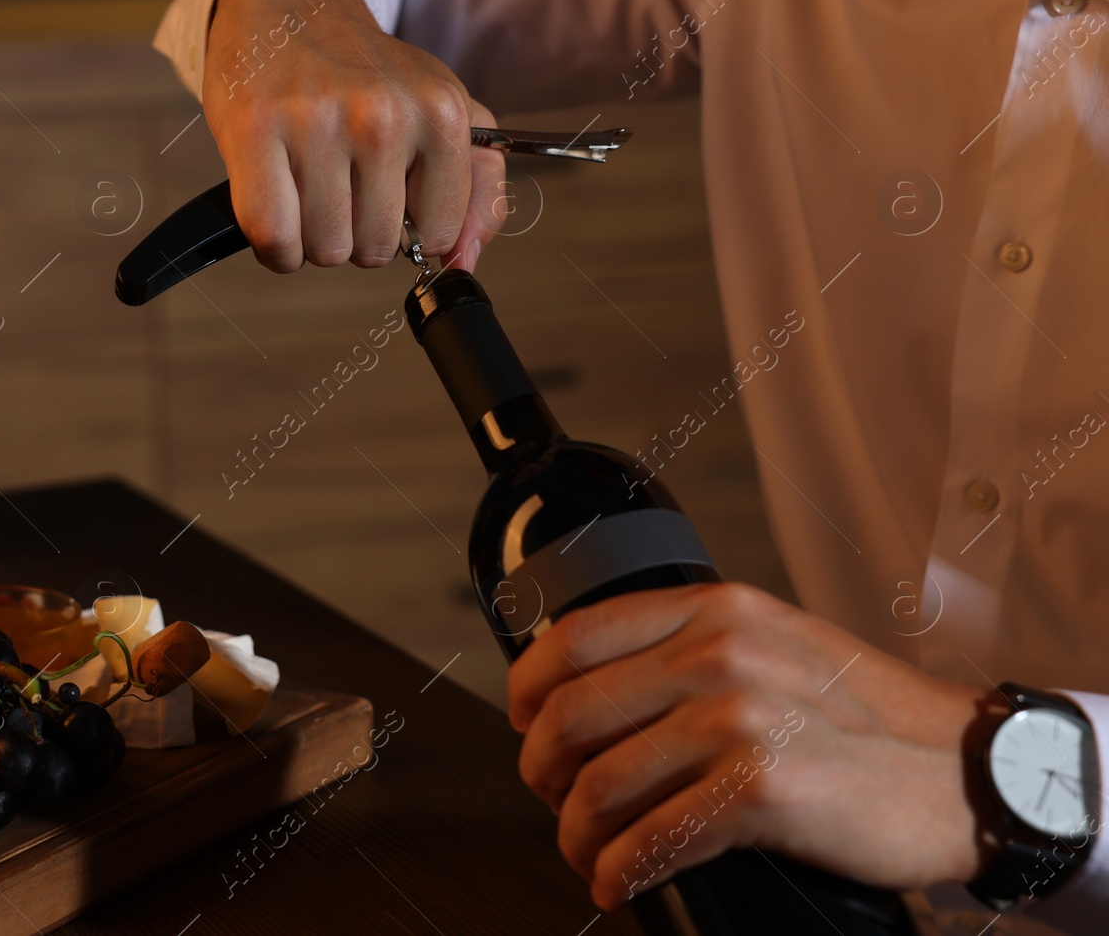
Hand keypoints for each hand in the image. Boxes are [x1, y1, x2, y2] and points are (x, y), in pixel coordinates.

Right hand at [204, 0, 505, 273]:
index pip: (437, 235)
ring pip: (323, 250)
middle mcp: (383, 115)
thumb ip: (478, 190)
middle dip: (356, 235)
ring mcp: (317, 121)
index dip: (408, 229)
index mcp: (441, 112)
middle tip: (342, 188)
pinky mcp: (256, 129)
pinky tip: (279, 211)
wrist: (290, 8)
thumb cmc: (366, 75)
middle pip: (375, 250)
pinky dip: (275, 247)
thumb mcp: (444, 113)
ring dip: (312, 238)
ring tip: (309, 189)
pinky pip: (273, 237)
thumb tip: (462, 262)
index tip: (389, 196)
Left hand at [506, 582, 990, 909]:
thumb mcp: (774, 643)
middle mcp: (718, 653)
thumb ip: (693, 647)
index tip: (524, 724)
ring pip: (600, 786)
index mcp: (713, 609)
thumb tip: (599, 688)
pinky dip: (619, 871)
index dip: (527, 688)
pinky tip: (619, 881)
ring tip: (589, 853)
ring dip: (577, 834)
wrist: (965, 770)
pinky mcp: (761, 792)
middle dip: (543, 772)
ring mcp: (739, 720)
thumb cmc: (865, 715)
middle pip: (570, 716)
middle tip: (557, 801)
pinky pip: (651, 841)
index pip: (574, 637)